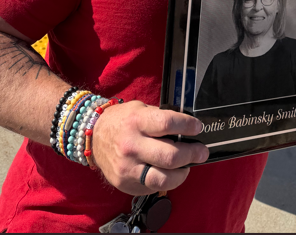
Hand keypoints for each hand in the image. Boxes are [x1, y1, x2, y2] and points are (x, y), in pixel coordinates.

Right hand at [92, 101, 208, 194]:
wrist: (93, 137)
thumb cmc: (122, 120)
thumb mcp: (140, 109)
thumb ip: (161, 117)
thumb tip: (188, 127)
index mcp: (137, 122)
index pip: (167, 124)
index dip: (188, 126)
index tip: (197, 127)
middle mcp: (131, 146)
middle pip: (170, 156)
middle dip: (192, 154)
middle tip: (201, 152)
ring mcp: (128, 168)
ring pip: (164, 178)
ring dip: (182, 173)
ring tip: (187, 166)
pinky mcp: (126, 184)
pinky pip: (153, 187)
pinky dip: (166, 181)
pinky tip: (169, 173)